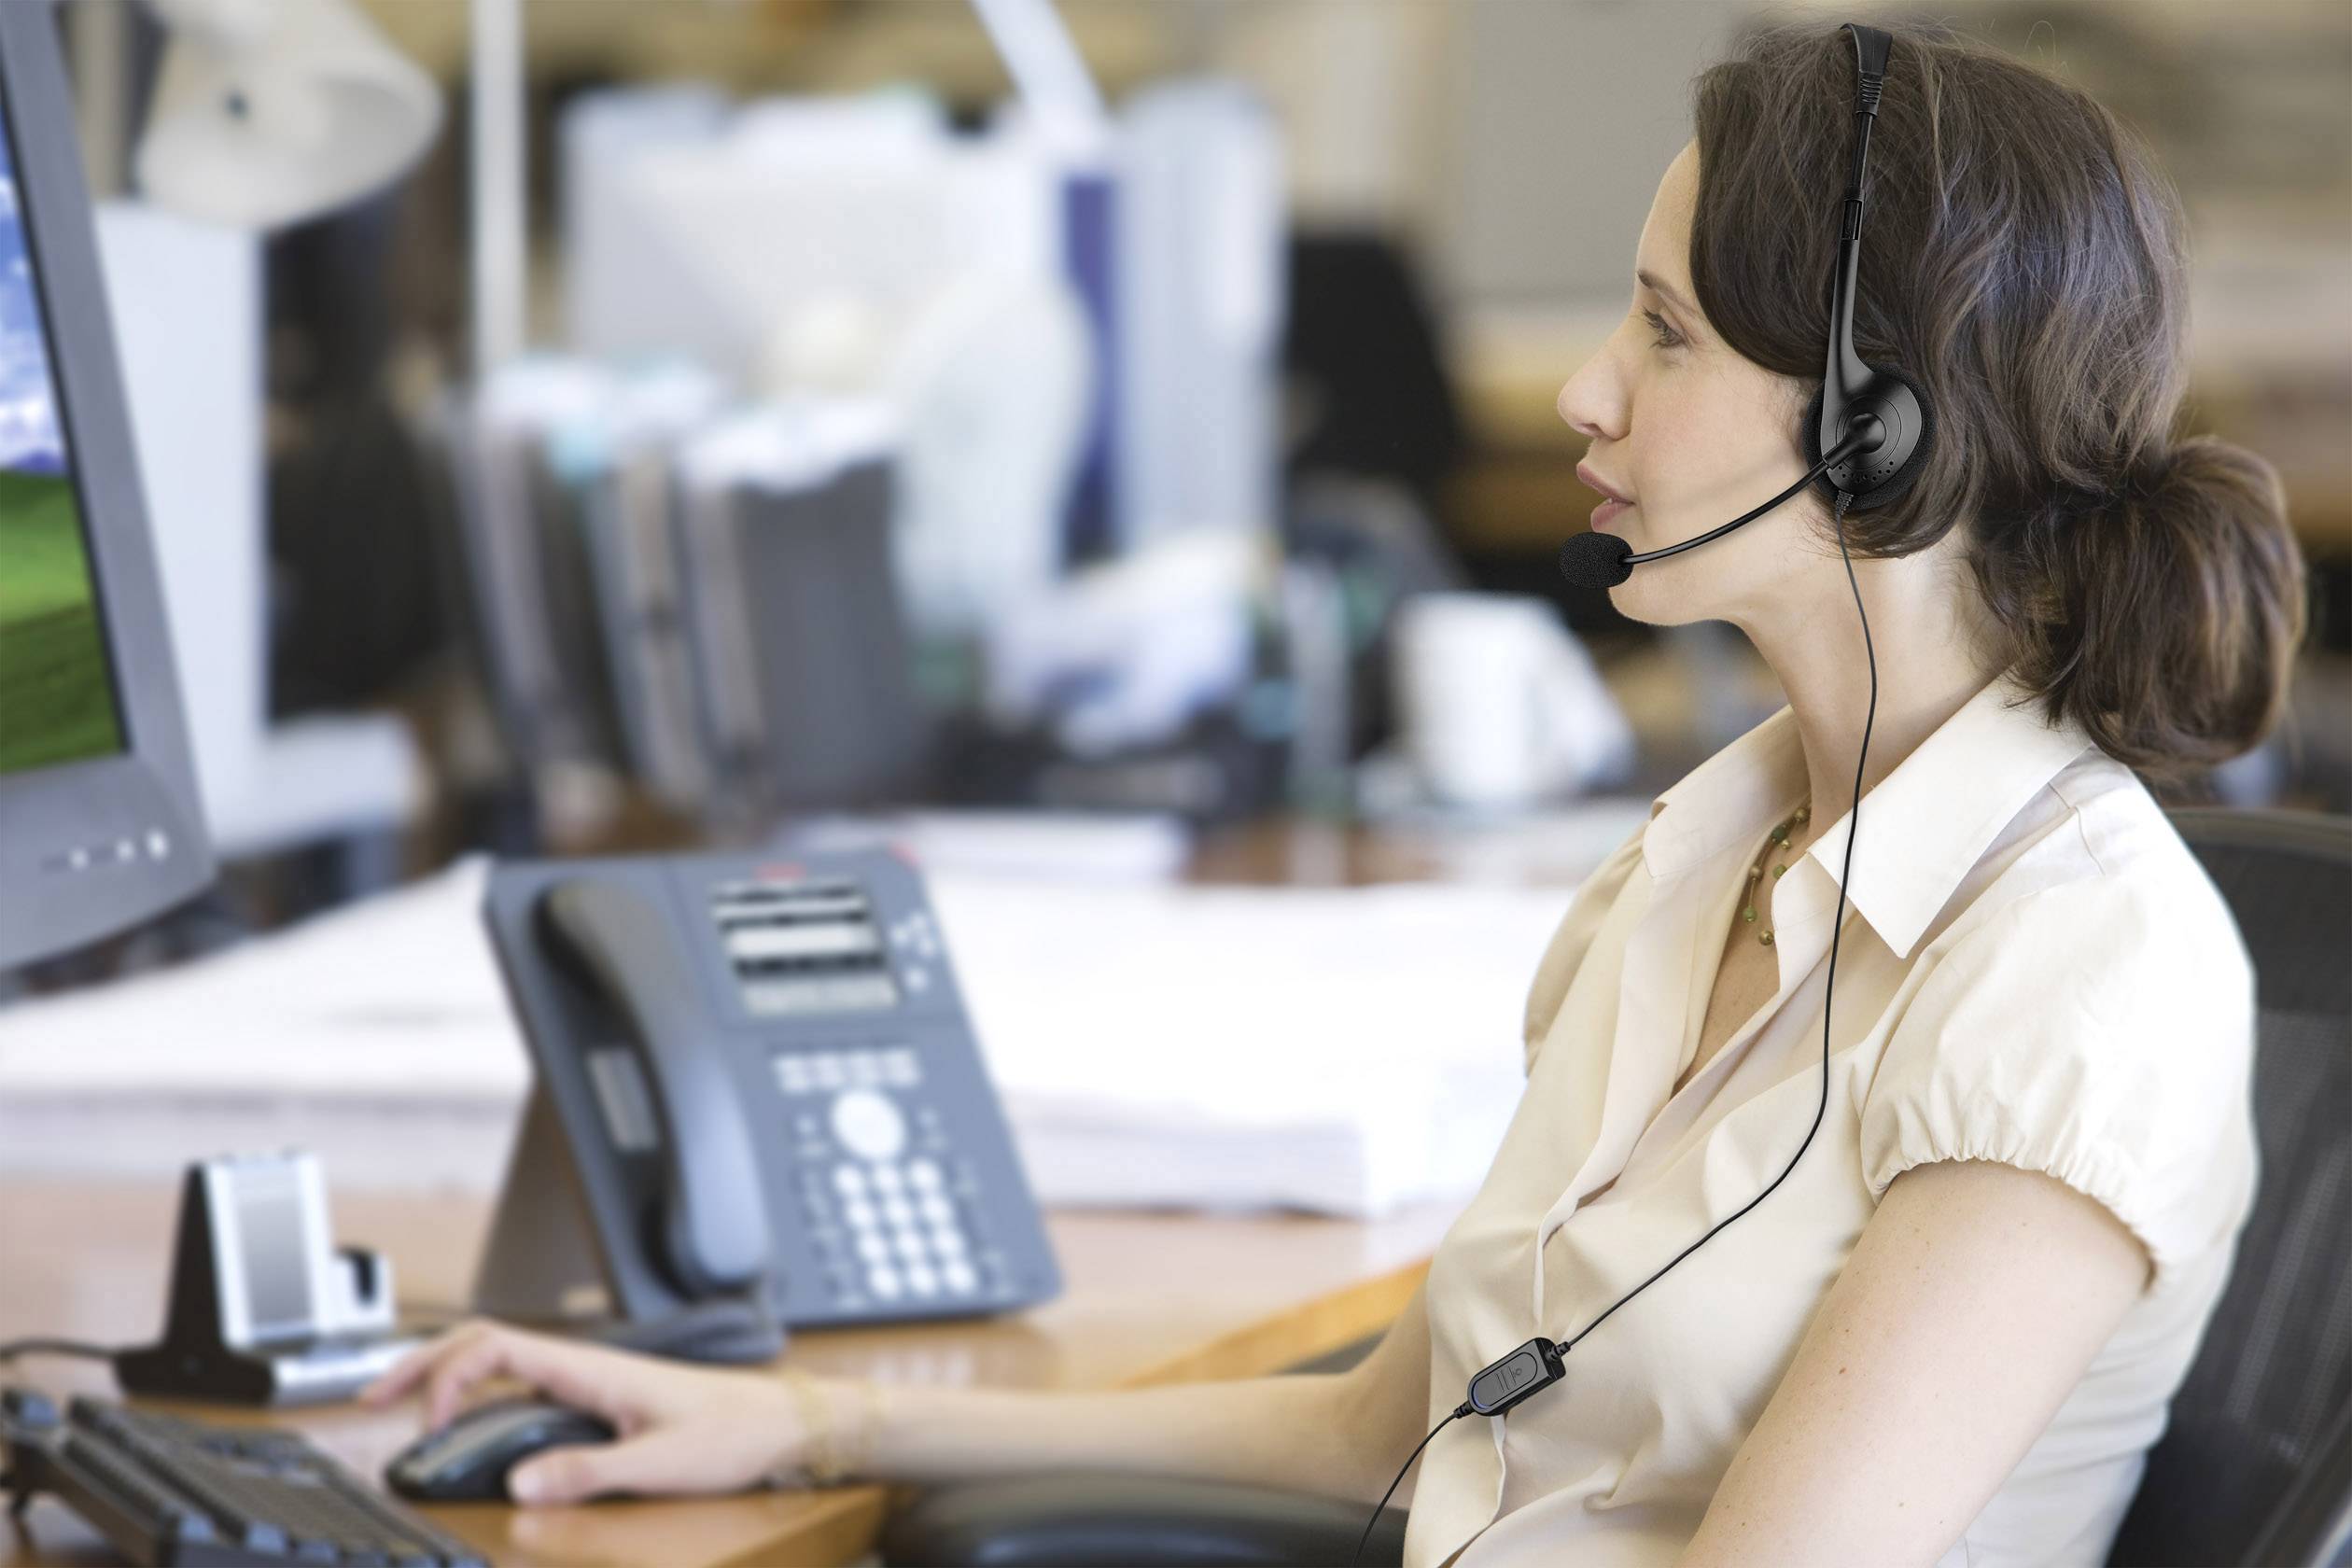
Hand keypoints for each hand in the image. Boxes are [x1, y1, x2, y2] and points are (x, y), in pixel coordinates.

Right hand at [359, 1320, 846, 1504]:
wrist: (783, 1424)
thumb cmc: (734, 1433)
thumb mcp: (660, 1463)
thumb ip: (589, 1474)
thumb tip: (520, 1487)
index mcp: (591, 1368)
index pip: (496, 1347)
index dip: (446, 1375)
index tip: (423, 1421)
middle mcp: (583, 1368)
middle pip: (485, 1348)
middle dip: (424, 1366)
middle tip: (370, 1399)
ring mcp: (588, 1384)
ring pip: (502, 1368)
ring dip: (450, 1383)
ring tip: (404, 1414)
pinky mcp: (599, 1405)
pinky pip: (525, 1391)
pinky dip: (483, 1403)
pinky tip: (469, 1428)